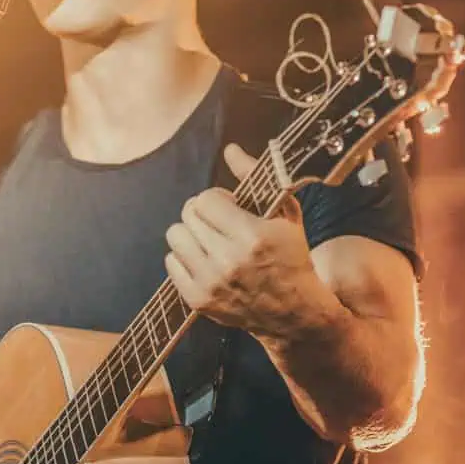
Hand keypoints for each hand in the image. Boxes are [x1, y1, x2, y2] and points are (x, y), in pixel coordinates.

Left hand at [164, 144, 321, 337]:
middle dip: (203, 214)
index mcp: (253, 236)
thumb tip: (230, 150)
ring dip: (191, 234)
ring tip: (210, 242)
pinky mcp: (199, 300)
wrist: (293, 313)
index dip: (218, 199)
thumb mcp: (286, 214)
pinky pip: (171, 263)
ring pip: (175, 237)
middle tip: (220, 224)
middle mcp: (229, 260)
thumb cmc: (291, 257)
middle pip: (188, 215)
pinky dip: (184, 258)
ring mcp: (211, 283)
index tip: (230, 208)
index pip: (206, 199)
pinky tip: (204, 260)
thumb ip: (256, 177)